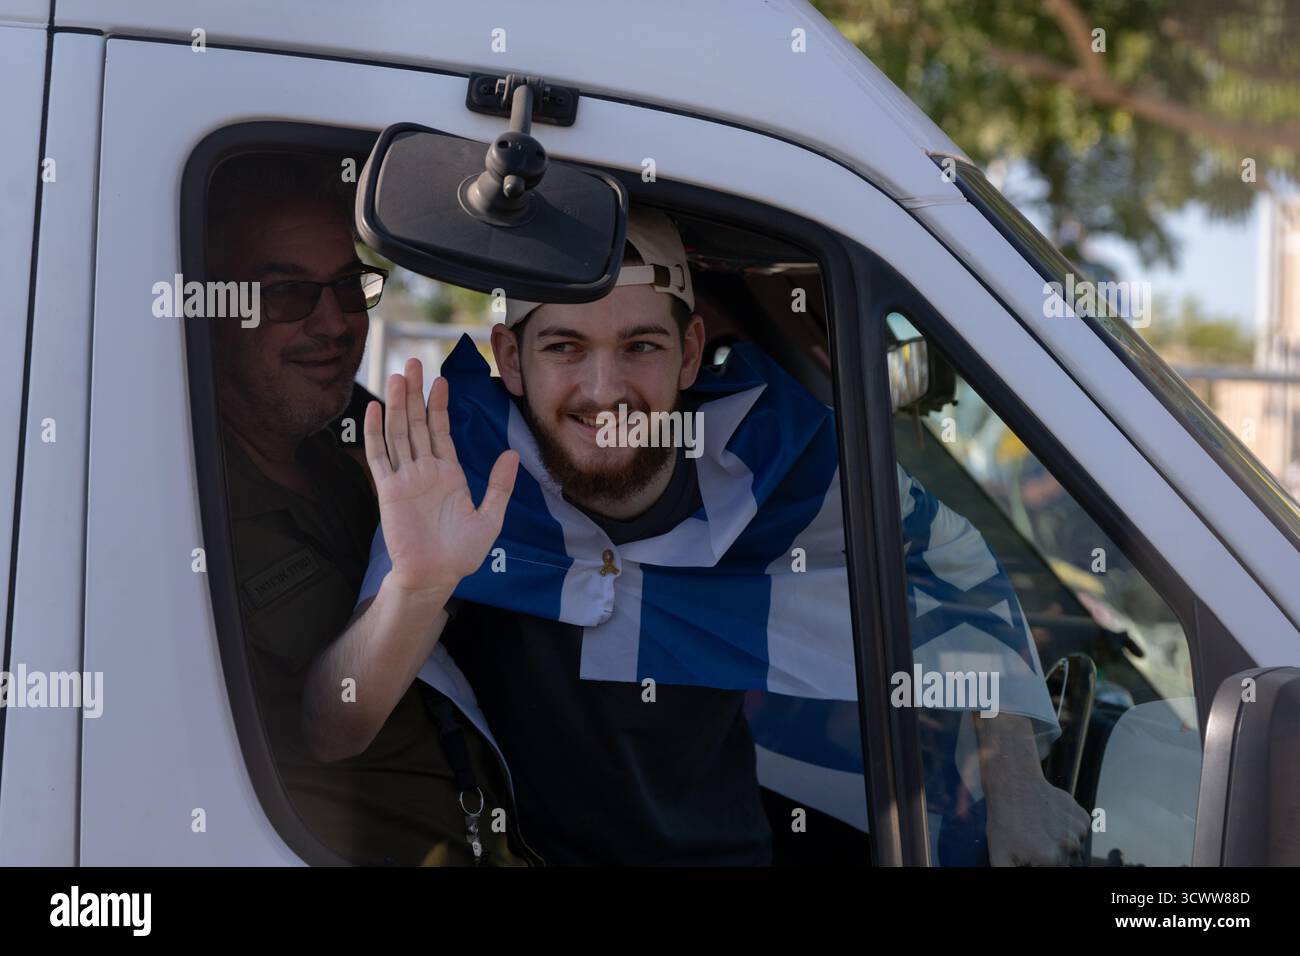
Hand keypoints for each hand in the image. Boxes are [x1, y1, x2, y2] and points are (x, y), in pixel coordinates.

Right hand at [364, 357, 518, 596]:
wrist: (436, 576)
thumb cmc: (461, 553)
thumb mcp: (491, 517)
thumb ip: (499, 485)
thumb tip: (512, 454)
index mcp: (448, 473)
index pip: (441, 431)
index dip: (439, 406)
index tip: (440, 380)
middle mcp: (424, 470)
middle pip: (416, 424)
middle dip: (415, 394)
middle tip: (414, 363)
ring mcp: (405, 478)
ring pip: (398, 434)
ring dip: (396, 406)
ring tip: (397, 377)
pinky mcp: (389, 491)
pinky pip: (379, 457)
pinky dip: (375, 434)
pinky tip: (373, 410)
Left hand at [976, 713, 1091, 865]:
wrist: (1014, 783)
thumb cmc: (1004, 821)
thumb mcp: (999, 854)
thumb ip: (1007, 874)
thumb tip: (1014, 892)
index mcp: (1051, 859)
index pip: (1057, 871)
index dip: (1044, 864)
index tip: (1036, 853)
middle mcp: (1068, 846)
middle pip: (1066, 862)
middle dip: (1053, 856)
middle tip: (1034, 840)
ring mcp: (1077, 829)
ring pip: (1074, 845)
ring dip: (1060, 840)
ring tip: (1039, 827)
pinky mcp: (1082, 815)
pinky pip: (1079, 829)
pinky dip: (1068, 826)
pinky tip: (1049, 817)